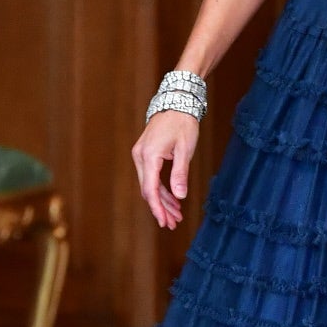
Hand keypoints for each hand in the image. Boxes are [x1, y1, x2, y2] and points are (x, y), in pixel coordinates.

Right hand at [131, 110, 199, 229]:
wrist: (176, 102)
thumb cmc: (183, 123)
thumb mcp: (185, 149)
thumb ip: (180, 173)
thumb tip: (180, 196)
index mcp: (149, 155)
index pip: (150, 189)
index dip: (158, 208)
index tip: (165, 222)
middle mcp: (140, 156)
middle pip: (148, 190)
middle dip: (161, 208)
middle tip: (173, 223)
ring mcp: (141, 155)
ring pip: (149, 185)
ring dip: (162, 200)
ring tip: (176, 215)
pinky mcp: (145, 153)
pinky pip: (151, 176)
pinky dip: (161, 189)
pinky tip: (173, 199)